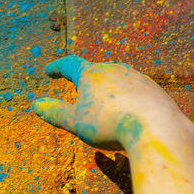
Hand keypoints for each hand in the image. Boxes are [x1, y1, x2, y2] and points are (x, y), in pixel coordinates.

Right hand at [31, 55, 191, 151]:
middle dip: (85, 79)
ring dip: (108, 90)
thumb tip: (36, 105)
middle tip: (77, 86)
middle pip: (95, 71)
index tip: (49, 71)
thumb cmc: (110, 124)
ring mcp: (138, 78)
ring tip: (104, 104)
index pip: (69, 64)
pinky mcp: (155, 91)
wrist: (157, 129)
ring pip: (117, 80)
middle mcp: (115, 70)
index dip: (57, 67)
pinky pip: (136, 93)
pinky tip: (130, 113)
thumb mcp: (76, 121)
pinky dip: (128, 100)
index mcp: (91, 74)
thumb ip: (55, 113)